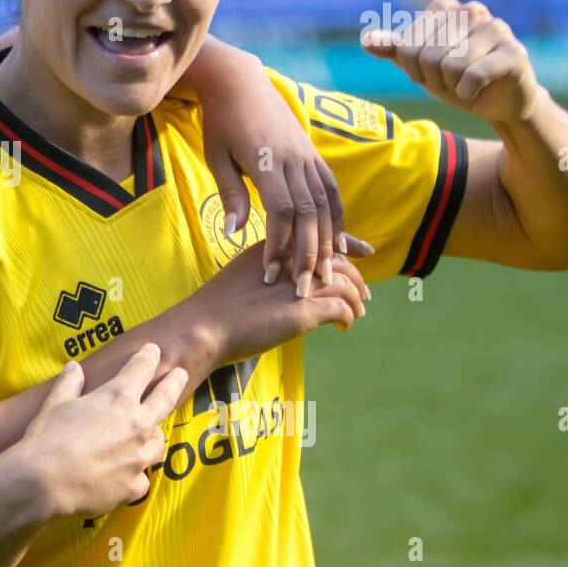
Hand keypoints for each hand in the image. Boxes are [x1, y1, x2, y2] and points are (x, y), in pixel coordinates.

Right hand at [17, 343, 187, 518]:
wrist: (44, 482)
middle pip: (165, 399)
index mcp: (118, 398)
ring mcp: (139, 457)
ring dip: (154, 434)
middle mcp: (137, 424)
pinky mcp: (134, 486)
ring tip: (150, 432)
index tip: (154, 350)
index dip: (148, 356)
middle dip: (175, 382)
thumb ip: (69, 383)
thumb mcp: (55, 403)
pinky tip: (126, 474)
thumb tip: (74, 366)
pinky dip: (136, 473)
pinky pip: (143, 477)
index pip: (141, 369)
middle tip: (182, 374)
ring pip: (159, 441)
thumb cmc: (47, 438)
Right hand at [185, 241, 368, 366]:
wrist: (203, 327)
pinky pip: (341, 308)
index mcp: (273, 246)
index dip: (346, 245)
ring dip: (356, 298)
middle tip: (363, 292)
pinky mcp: (306, 310)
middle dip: (356, 275)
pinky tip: (343, 326)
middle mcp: (290, 260)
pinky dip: (348, 317)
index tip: (363, 251)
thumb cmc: (214, 308)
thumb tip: (279, 287)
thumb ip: (266, 275)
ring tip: (358, 311)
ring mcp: (299, 284)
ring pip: (345, 283)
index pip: (318, 239)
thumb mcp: (241, 277)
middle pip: (337, 259)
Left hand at [189, 39, 372, 295]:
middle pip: (310, 214)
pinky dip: (338, 217)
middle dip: (310, 254)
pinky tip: (339, 242)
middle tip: (307, 289)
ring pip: (326, 205)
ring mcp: (308, 157)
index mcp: (267, 162)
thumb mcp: (217, 157)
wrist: (241, 84)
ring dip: (329, 242)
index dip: (279, 244)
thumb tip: (232, 232)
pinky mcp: (314, 155)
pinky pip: (332, 190)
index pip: (281, 212)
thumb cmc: (221, 123)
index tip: (271, 272)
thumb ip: (230, 194)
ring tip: (328, 274)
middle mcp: (295, 160)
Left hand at [362, 0, 542, 123]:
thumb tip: (366, 40)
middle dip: (434, 78)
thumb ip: (395, 50)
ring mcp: (497, 28)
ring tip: (467, 82)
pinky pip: (474, 76)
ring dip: (453, 86)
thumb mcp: (420, 65)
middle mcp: (472, 10)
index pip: (407, 46)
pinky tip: (482, 88)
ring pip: (451, 66)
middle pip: (427, 56)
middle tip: (452, 79)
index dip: (414, 68)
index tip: (431, 70)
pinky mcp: (514, 52)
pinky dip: (470, 92)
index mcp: (445, 8)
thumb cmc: (456, 78)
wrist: (497, 101)